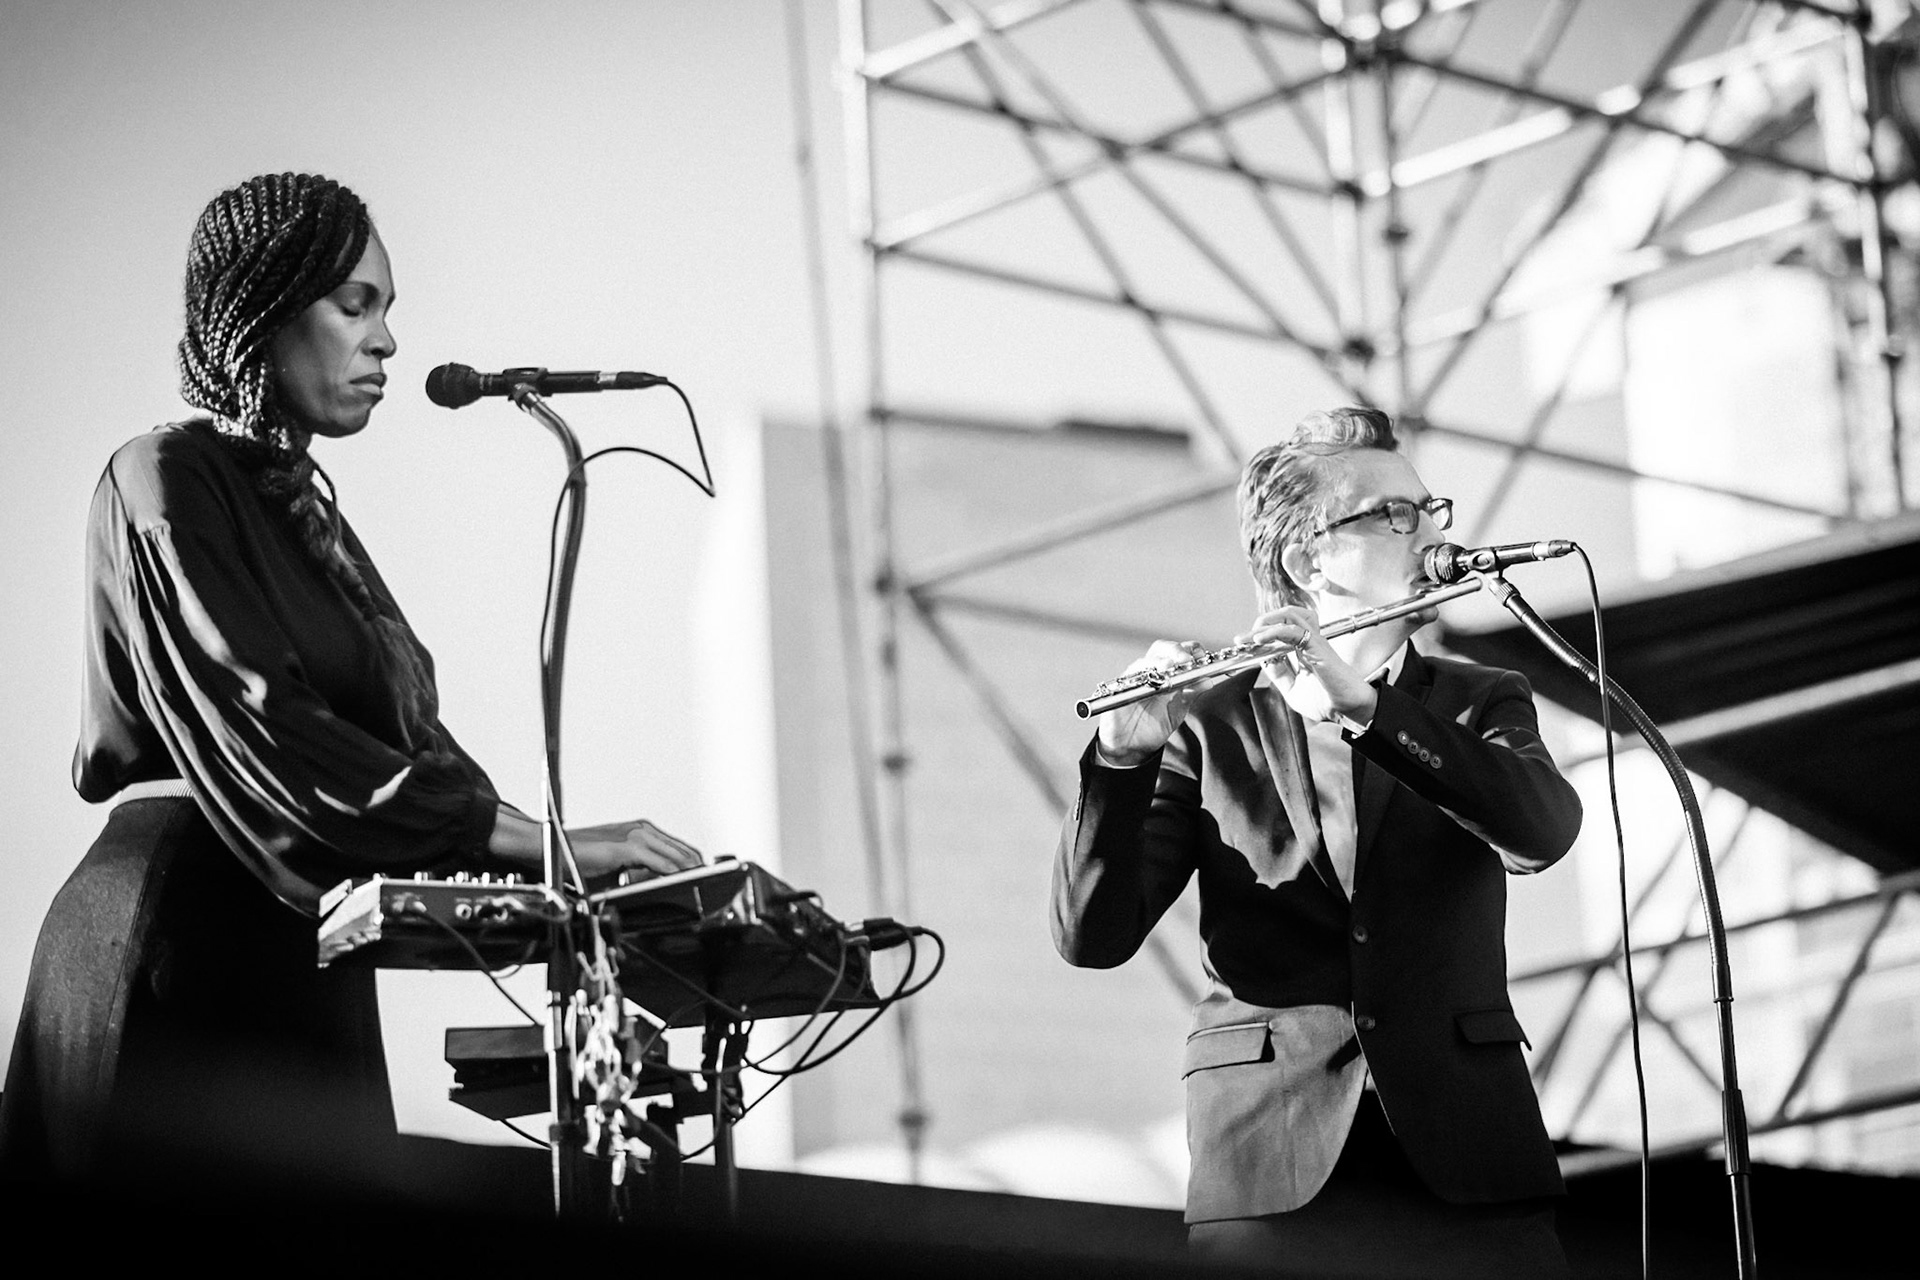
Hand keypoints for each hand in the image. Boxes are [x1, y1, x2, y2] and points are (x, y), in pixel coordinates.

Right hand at [563, 819, 705, 880]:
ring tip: (704, 888)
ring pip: (676, 857)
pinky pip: (659, 865)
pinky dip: (673, 876)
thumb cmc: (578, 856)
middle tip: (714, 887)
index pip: (680, 848)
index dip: (695, 864)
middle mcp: (642, 829)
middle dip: (700, 870)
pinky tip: (682, 885)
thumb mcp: (615, 864)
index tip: (707, 878)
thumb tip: (655, 887)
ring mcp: (635, 836)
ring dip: (691, 873)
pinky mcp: (626, 848)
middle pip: (684, 852)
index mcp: (641, 830)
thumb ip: (637, 871)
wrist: (550, 845)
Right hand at [1095, 639, 1227, 765]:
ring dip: (1161, 661)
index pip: (1177, 653)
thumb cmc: (1153, 725)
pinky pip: (1130, 677)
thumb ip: (1191, 693)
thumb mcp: (1178, 709)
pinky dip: (1143, 674)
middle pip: (1161, 649)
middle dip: (1176, 650)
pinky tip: (1155, 679)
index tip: (1203, 656)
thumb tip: (1208, 681)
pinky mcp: (1120, 689)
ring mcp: (1134, 679)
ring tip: (1171, 666)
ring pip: (1146, 660)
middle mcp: (1149, 672)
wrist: (1132, 746)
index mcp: (1165, 673)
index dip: (1190, 650)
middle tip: (1188, 659)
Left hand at [1239, 606, 1377, 726]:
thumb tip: (1263, 660)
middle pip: (1283, 618)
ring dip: (1267, 621)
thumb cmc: (1327, 702)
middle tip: (1241, 639)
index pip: (1280, 630)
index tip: (1242, 645)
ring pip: (1290, 615)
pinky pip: (1294, 631)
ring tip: (1251, 635)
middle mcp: (1309, 642)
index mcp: (1304, 650)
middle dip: (1259, 625)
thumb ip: (1279, 675)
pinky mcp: (1318, 646)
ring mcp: (1315, 642)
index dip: (1260, 634)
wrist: (1349, 711)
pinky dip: (1274, 632)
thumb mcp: (1293, 690)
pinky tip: (1260, 641)